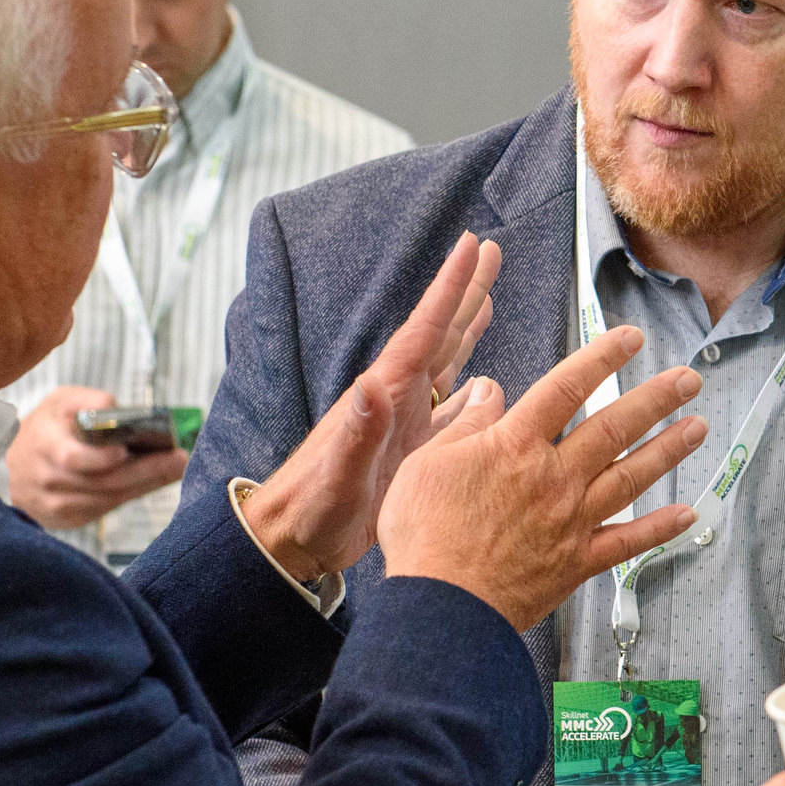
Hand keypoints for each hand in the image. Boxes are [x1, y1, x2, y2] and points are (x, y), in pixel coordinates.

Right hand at [8, 387, 186, 529]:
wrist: (13, 466)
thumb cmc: (45, 429)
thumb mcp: (59, 402)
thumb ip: (88, 400)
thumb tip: (116, 409)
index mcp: (42, 444)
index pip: (72, 457)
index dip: (102, 457)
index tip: (130, 450)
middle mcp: (46, 479)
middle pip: (103, 481)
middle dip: (146, 471)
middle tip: (178, 459)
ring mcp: (55, 504)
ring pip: (109, 498)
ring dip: (145, 484)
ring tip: (174, 468)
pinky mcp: (66, 520)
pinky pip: (105, 509)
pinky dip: (131, 495)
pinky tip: (152, 482)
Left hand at [236, 233, 499, 579]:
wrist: (294, 540)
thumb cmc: (310, 508)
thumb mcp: (337, 472)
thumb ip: (357, 431)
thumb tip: (369, 384)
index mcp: (385, 395)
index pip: (425, 330)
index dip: (450, 288)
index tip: (471, 245)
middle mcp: (397, 399)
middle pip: (441, 333)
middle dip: (466, 291)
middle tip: (490, 250)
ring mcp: (405, 422)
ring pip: (449, 363)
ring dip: (469, 328)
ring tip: (490, 296)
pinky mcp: (412, 449)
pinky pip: (453, 409)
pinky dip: (475, 389)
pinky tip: (489, 381)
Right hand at [377, 324, 703, 632]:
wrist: (441, 606)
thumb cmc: (424, 535)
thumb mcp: (428, 462)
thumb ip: (466, 425)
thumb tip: (490, 391)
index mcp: (515, 446)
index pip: (566, 388)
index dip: (602, 358)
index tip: (630, 338)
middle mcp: (553, 477)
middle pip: (613, 428)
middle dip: (655, 399)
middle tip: (688, 379)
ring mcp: (571, 521)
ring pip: (630, 478)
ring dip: (668, 450)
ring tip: (699, 427)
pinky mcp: (577, 562)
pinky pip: (627, 543)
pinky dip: (659, 529)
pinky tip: (688, 514)